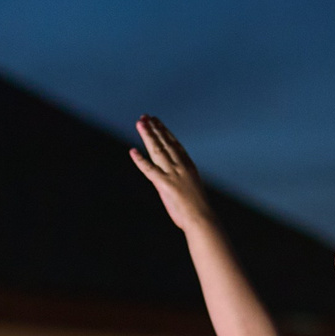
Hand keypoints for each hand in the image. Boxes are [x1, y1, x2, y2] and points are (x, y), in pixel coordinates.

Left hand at [130, 115, 213, 233]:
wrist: (202, 218)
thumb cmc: (198, 210)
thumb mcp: (190, 189)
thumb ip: (179, 181)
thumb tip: (170, 182)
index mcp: (188, 165)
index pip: (174, 143)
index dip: (164, 131)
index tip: (157, 121)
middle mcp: (180, 166)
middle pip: (164, 142)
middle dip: (154, 128)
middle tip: (144, 117)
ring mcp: (172, 174)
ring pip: (157, 150)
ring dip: (148, 135)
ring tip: (140, 123)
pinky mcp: (164, 185)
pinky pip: (149, 170)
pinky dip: (140, 160)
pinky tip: (132, 151)